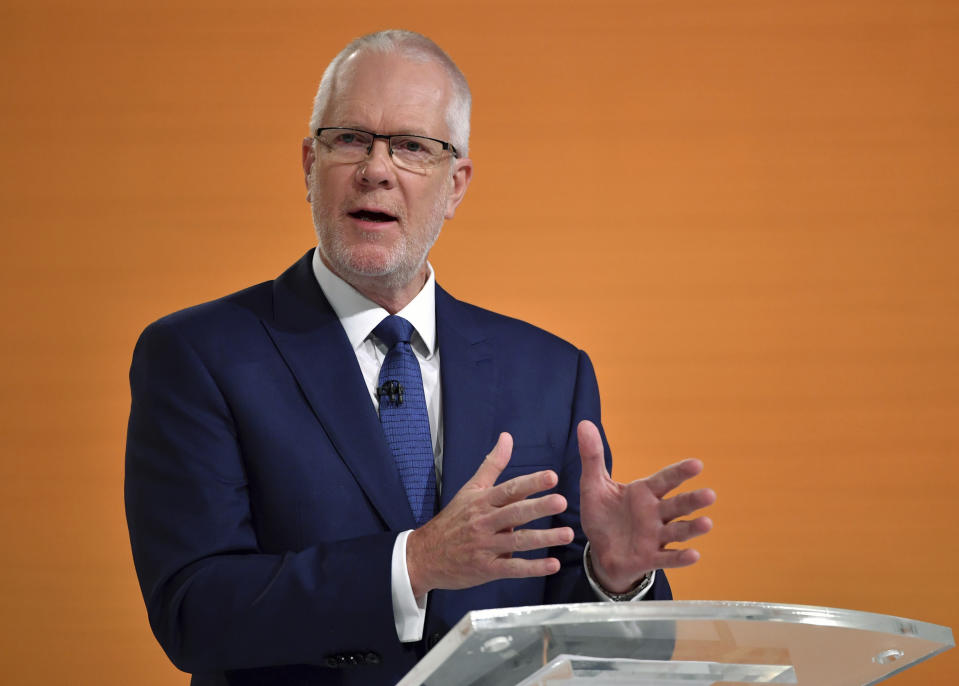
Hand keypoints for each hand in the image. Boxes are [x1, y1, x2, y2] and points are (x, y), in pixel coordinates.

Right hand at [406, 432, 574, 597]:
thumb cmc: (453, 520)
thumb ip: (492, 464)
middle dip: (539, 507)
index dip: (531, 483)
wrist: (425, 555)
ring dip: (543, 538)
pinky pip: (512, 568)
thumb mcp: (470, 489)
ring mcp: (485, 546)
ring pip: (517, 541)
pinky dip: (533, 567)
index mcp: (482, 501)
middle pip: (514, 513)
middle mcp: (484, 522)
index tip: (551, 476)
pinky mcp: (486, 569)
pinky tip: (552, 564)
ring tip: (567, 534)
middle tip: (562, 501)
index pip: (509, 489)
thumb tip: (507, 436)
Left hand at [578, 420, 715, 592]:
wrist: (600, 551)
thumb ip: (592, 457)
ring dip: (692, 528)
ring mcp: (655, 537)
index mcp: (644, 493)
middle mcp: (655, 513)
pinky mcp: (650, 558)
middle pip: (678, 505)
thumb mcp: (593, 486)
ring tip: (707, 523)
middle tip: (710, 495)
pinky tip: (694, 555)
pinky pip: (667, 558)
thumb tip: (584, 423)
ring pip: (678, 531)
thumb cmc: (602, 515)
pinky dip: (680, 558)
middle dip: (693, 501)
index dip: (680, 473)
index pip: (665, 479)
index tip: (696, 464)